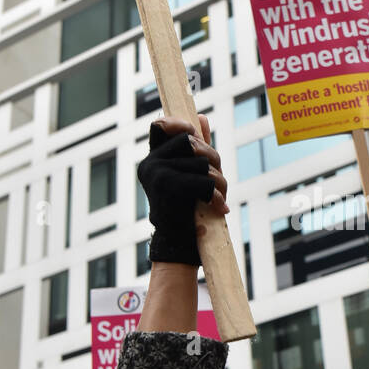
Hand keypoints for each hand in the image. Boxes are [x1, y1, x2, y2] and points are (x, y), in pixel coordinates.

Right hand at [137, 116, 228, 266]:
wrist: (177, 250)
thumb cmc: (187, 215)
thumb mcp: (191, 178)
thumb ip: (195, 149)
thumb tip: (202, 117)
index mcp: (152, 161)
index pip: (160, 126)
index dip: (178, 123)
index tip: (192, 131)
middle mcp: (150, 165)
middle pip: (192, 143)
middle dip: (213, 160)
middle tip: (218, 183)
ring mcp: (156, 174)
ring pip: (202, 162)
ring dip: (219, 181)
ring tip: (218, 199)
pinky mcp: (168, 187)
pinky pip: (204, 180)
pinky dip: (217, 196)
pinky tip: (218, 208)